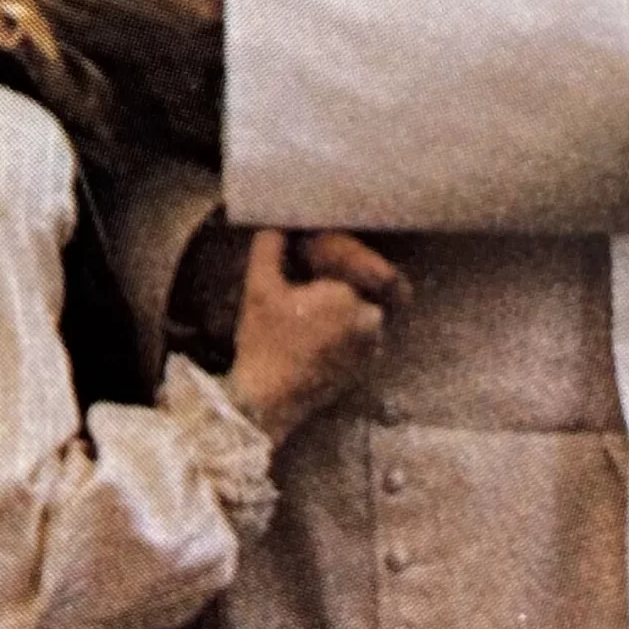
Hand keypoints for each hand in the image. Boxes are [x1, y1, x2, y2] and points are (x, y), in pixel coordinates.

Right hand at [225, 228, 387, 444]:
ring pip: (366, 312)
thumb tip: (279, 227)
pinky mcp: (363, 370)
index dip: (338, 253)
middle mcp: (369, 323)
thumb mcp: (259, 287)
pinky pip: (363, 337)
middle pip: (368, 285)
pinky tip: (316, 332)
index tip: (312, 257)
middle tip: (315, 279)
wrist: (267, 402)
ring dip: (347, 305)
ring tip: (314, 305)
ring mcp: (369, 350)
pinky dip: (346, 329)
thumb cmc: (263, 341)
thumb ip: (269, 247)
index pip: (356, 260)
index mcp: (348, 297)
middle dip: (346, 278)